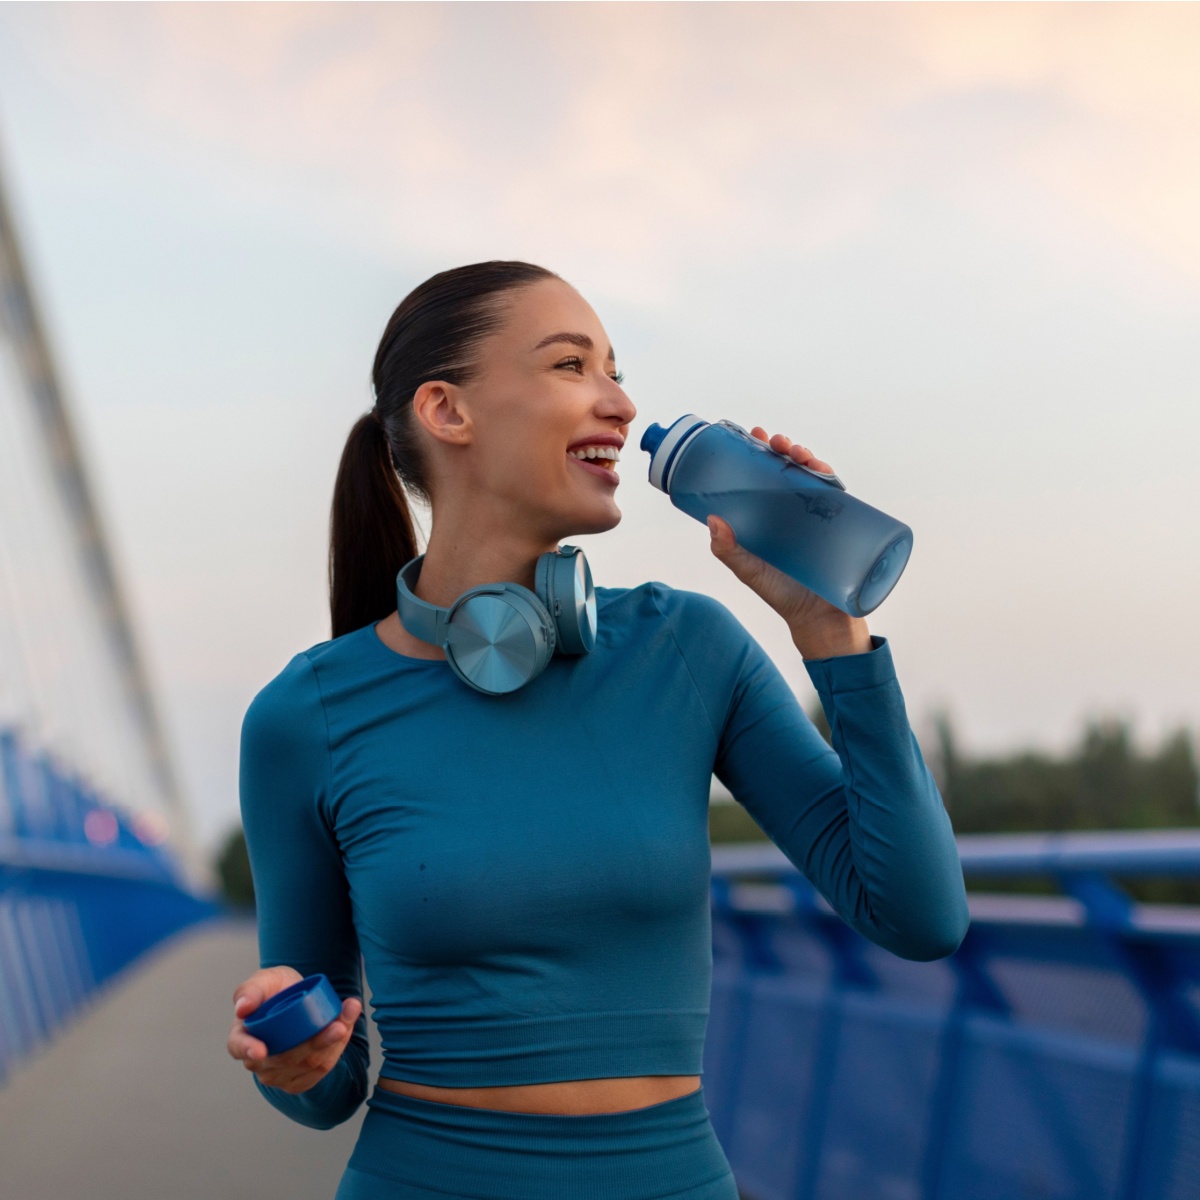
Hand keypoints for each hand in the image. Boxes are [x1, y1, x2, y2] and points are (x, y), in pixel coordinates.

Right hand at [227, 966, 363, 1093]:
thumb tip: (242, 1008)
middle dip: (315, 1043)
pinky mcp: (299, 1079)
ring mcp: (278, 1074)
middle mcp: (257, 1061)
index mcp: (241, 1037)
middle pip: (286, 1058)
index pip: (239, 1047)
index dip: (249, 1049)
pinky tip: (347, 1027)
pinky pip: (320, 1069)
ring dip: (334, 1043)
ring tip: (349, 1016)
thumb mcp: (263, 980)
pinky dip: (338, 1048)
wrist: (297, 997)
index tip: (261, 1050)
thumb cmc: (275, 989)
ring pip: (308, 1064)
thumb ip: (251, 990)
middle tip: (338, 1026)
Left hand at [707, 426, 871, 658]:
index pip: (765, 476)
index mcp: (771, 516)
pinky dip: (830, 477)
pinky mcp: (840, 525)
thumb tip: (712, 521)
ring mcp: (819, 517)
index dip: (760, 453)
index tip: (753, 435)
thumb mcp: (750, 571)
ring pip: (813, 476)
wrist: (820, 621)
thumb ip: (729, 551)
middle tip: (774, 441)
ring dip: (806, 456)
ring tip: (795, 451)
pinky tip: (821, 468)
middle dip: (783, 449)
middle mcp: (795, 511)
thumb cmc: (782, 595)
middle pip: (790, 469)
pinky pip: (838, 495)